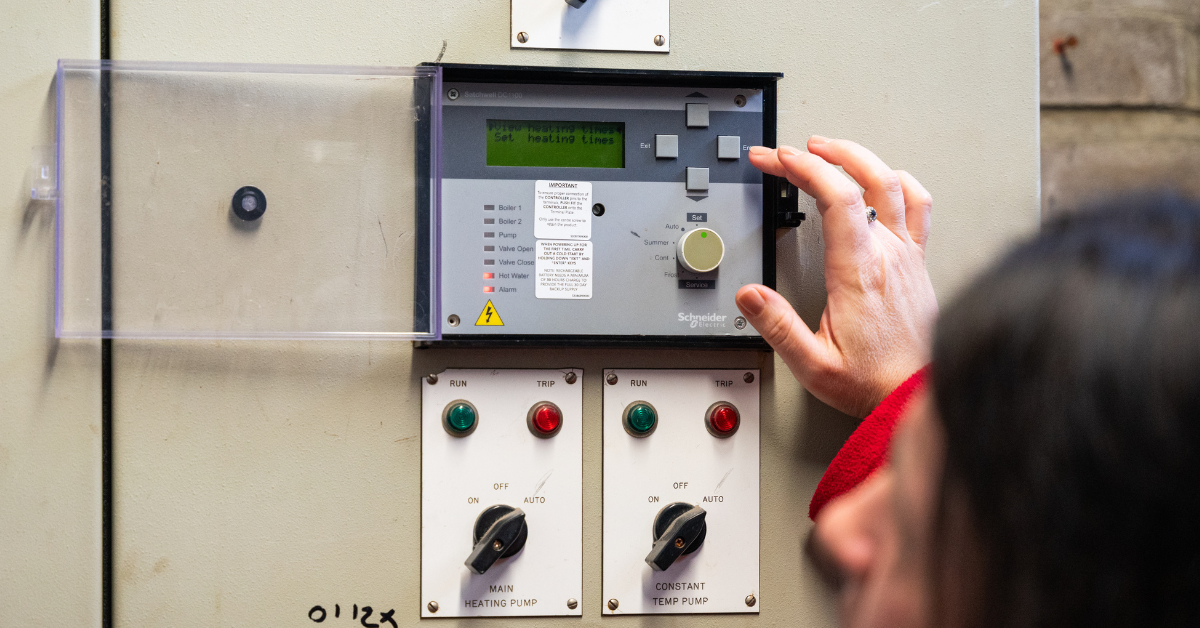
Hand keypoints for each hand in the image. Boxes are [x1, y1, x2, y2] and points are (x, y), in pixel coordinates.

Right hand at [738, 137, 936, 417]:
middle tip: (791, 150)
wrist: (917, 397)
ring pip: (892, 183)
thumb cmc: (872, 383)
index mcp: (859, 272)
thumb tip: (749, 295)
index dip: (804, 168)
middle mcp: (888, 256)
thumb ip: (779, 327)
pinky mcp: (917, 265)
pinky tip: (886, 178)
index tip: (776, 158)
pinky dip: (899, 182)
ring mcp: (907, 256)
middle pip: (862, 179)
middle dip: (823, 154)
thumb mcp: (814, 366)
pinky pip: (918, 206)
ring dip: (860, 158)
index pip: (836, 197)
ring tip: (831, 150)